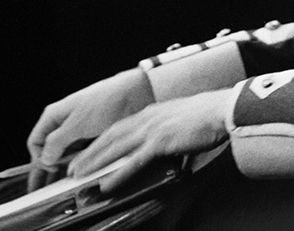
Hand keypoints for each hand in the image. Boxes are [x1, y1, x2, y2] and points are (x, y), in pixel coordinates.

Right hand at [26, 69, 154, 190]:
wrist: (131, 94)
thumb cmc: (104, 101)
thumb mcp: (77, 123)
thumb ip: (57, 142)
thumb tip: (44, 159)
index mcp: (54, 115)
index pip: (35, 142)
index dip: (38, 158)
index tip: (49, 169)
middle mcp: (63, 122)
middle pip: (47, 150)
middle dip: (44, 170)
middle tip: (41, 190)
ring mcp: (76, 129)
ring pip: (62, 154)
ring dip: (60, 170)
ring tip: (58, 187)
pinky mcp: (89, 135)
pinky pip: (76, 154)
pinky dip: (74, 165)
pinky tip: (75, 176)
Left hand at [68, 89, 231, 193]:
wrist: (220, 109)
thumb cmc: (206, 115)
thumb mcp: (178, 120)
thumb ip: (165, 131)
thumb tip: (160, 144)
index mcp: (151, 113)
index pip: (118, 128)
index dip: (100, 141)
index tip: (87, 152)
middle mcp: (147, 118)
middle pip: (110, 137)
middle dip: (89, 152)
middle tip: (73, 167)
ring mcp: (153, 129)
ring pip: (116, 148)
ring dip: (95, 162)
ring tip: (79, 176)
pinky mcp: (161, 142)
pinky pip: (134, 162)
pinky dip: (118, 174)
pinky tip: (106, 185)